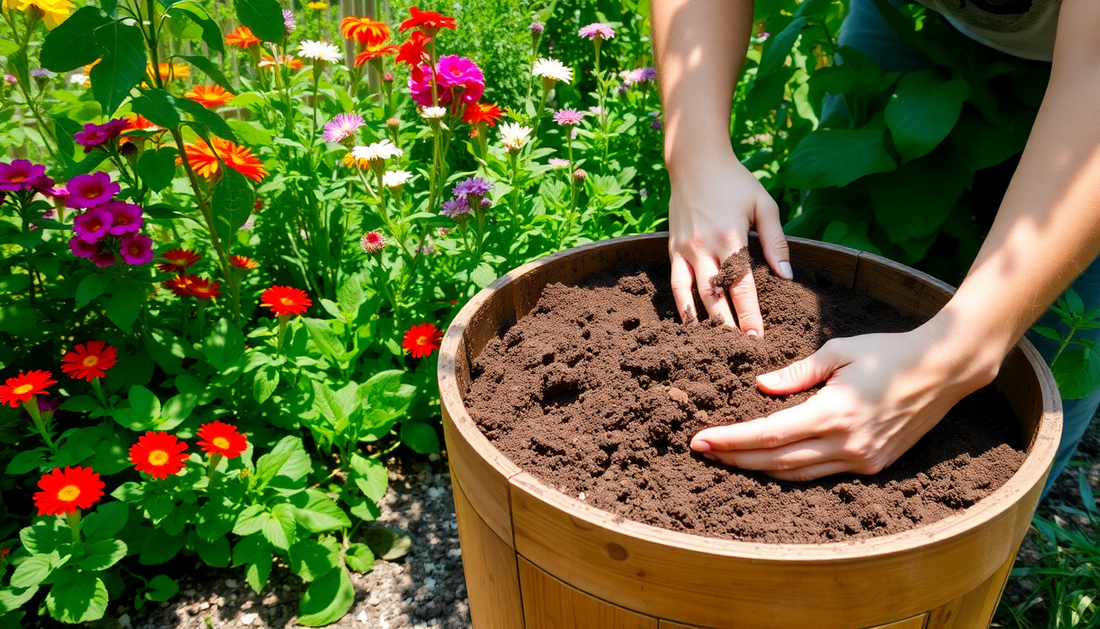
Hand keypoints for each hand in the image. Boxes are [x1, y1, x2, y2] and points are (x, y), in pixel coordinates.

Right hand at [668, 152, 790, 335]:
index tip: (758, 337)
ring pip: (693, 294)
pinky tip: (689, 324)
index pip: (742, 285)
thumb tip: (787, 276)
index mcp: (731, 236)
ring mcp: (685, 249)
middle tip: (741, 351)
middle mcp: (705, 246)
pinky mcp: (673, 249)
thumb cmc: (734, 181)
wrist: (695, 161)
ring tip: (715, 345)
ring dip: (705, 322)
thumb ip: (775, 241)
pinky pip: (676, 283)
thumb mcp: (763, 204)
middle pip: (716, 296)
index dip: (750, 314)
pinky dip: (681, 306)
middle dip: (729, 326)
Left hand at [689, 321, 1000, 479]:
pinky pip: (819, 474)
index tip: (701, 439)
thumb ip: (797, 374)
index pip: (768, 435)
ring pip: (796, 474)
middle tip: (701, 450)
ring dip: (757, 469)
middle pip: (775, 461)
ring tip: (726, 458)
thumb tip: (761, 387)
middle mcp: (847, 444)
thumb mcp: (839, 351)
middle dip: (734, 458)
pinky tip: (767, 463)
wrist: (943, 370)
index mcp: (834, 413)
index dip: (730, 440)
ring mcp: (861, 460)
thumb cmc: (888, 351)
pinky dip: (789, 470)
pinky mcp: (872, 465)